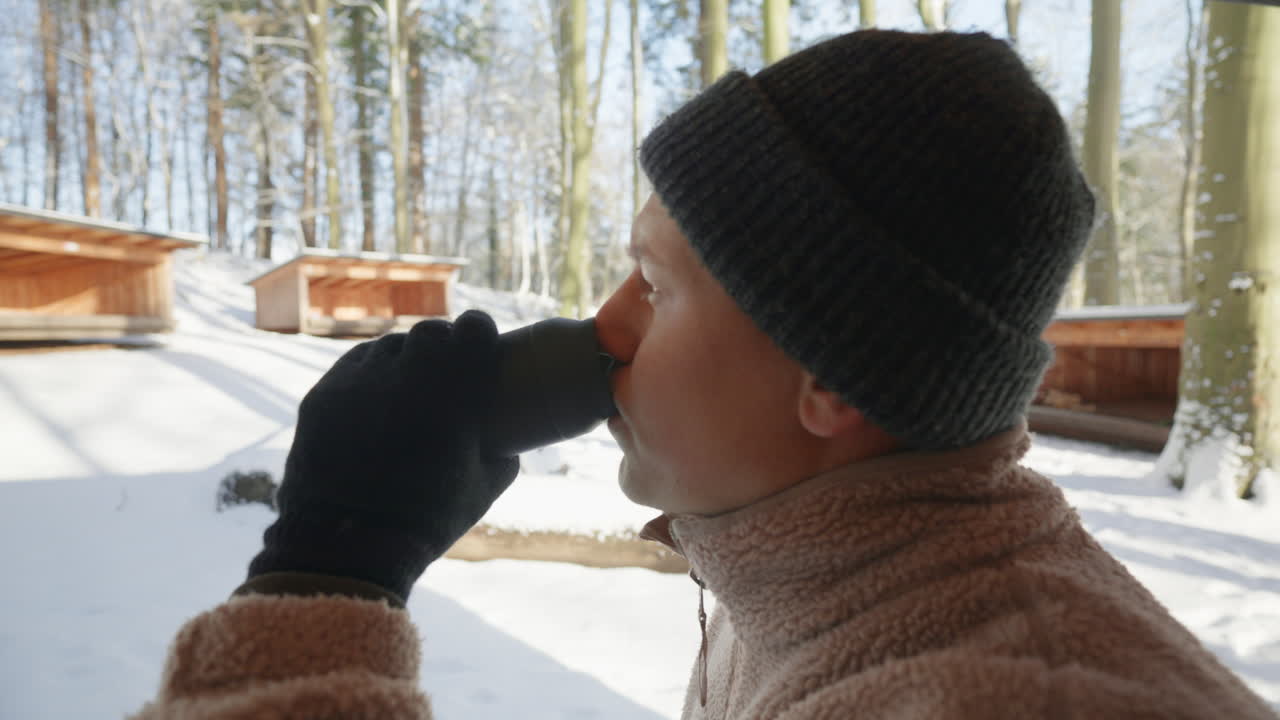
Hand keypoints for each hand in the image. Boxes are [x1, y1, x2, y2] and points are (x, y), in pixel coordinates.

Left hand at [245, 310, 518, 601]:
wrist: (344, 547)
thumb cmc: (425, 520)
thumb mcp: (483, 488)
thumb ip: (501, 449)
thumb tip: (505, 435)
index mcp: (450, 392)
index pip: (472, 327)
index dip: (481, 331)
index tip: (484, 344)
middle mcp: (402, 375)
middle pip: (429, 331)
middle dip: (444, 343)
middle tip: (448, 368)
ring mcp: (358, 381)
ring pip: (389, 346)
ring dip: (405, 358)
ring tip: (410, 387)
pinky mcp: (323, 395)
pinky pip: (354, 367)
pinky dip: (371, 375)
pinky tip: (377, 399)